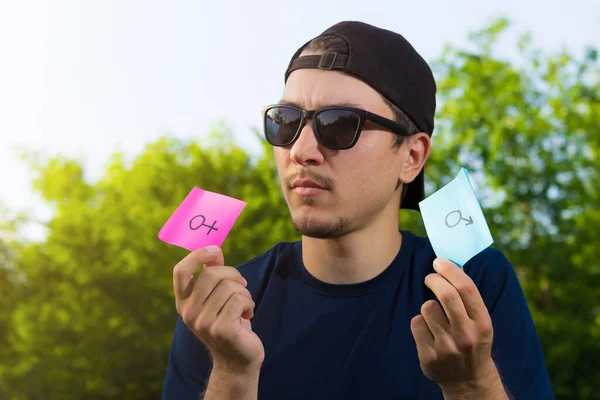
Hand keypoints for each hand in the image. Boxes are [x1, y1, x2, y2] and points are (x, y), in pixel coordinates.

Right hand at [173, 245, 264, 373]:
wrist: (237, 360)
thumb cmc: (230, 322)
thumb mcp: (218, 297)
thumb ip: (214, 274)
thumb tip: (214, 250)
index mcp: (184, 302)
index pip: (180, 271)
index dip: (197, 255)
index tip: (215, 250)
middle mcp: (188, 312)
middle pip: (211, 275)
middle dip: (233, 275)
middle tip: (242, 285)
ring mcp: (203, 323)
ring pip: (229, 287)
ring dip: (244, 293)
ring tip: (244, 305)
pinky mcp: (221, 329)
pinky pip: (239, 300)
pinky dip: (249, 303)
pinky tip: (248, 315)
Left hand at [410, 258, 496, 389]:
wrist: (468, 381)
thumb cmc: (472, 340)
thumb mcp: (479, 321)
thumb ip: (467, 297)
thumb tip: (449, 264)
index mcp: (483, 324)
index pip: (467, 288)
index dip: (450, 270)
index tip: (439, 262)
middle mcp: (467, 336)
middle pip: (446, 295)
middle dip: (434, 280)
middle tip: (430, 277)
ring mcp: (447, 348)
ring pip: (427, 307)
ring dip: (427, 305)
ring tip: (435, 315)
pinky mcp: (429, 356)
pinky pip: (416, 323)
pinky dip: (420, 322)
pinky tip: (429, 332)